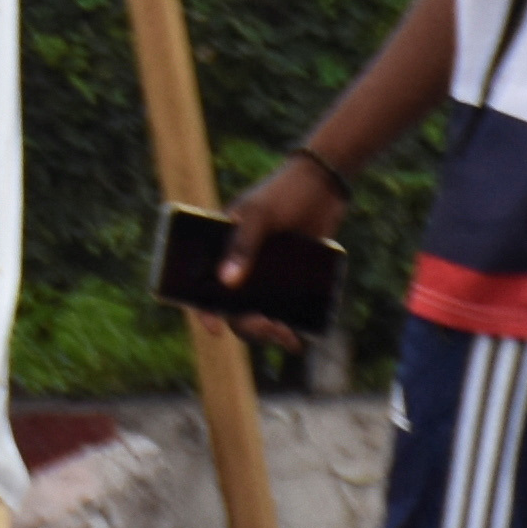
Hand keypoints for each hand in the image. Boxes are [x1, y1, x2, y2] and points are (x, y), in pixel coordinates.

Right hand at [206, 148, 348, 348]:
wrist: (324, 188)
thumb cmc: (284, 194)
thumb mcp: (260, 216)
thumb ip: (243, 245)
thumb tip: (227, 282)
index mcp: (221, 248)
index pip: (202, 284)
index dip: (204, 309)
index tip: (215, 328)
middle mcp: (240, 266)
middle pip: (233, 309)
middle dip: (247, 326)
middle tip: (268, 326)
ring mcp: (266, 276)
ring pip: (258, 316)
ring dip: (268, 332)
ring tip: (287, 336)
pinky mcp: (291, 282)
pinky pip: (285, 312)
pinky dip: (290, 329)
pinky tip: (298, 339)